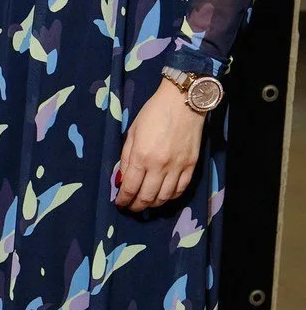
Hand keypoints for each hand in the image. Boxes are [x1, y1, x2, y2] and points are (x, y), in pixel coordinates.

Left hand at [114, 83, 204, 213]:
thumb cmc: (153, 114)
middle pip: (147, 197)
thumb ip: (127, 158)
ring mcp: (177, 167)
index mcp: (142, 156)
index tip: (119, 203)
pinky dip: (170, 197)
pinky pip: (181, 189)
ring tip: (146, 203)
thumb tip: (122, 180)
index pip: (130, 188)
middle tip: (131, 207)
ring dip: (153, 204)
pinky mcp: (191, 165)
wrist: (183, 102)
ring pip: (164, 197)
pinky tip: (163, 196)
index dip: (123, 200)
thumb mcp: (132, 133)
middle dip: (136, 206)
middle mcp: (160, 166)